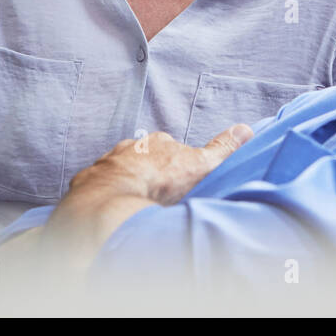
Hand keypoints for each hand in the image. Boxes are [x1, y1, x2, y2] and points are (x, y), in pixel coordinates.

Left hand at [69, 123, 254, 206]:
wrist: (116, 198)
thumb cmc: (160, 181)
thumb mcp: (200, 165)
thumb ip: (222, 149)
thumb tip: (246, 129)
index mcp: (157, 142)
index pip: (168, 148)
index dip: (174, 163)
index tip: (177, 177)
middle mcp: (130, 147)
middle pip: (141, 157)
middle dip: (148, 171)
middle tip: (157, 192)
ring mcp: (108, 163)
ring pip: (119, 170)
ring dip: (126, 182)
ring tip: (135, 202)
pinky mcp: (90, 181)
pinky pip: (99, 186)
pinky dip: (106, 194)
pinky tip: (113, 207)